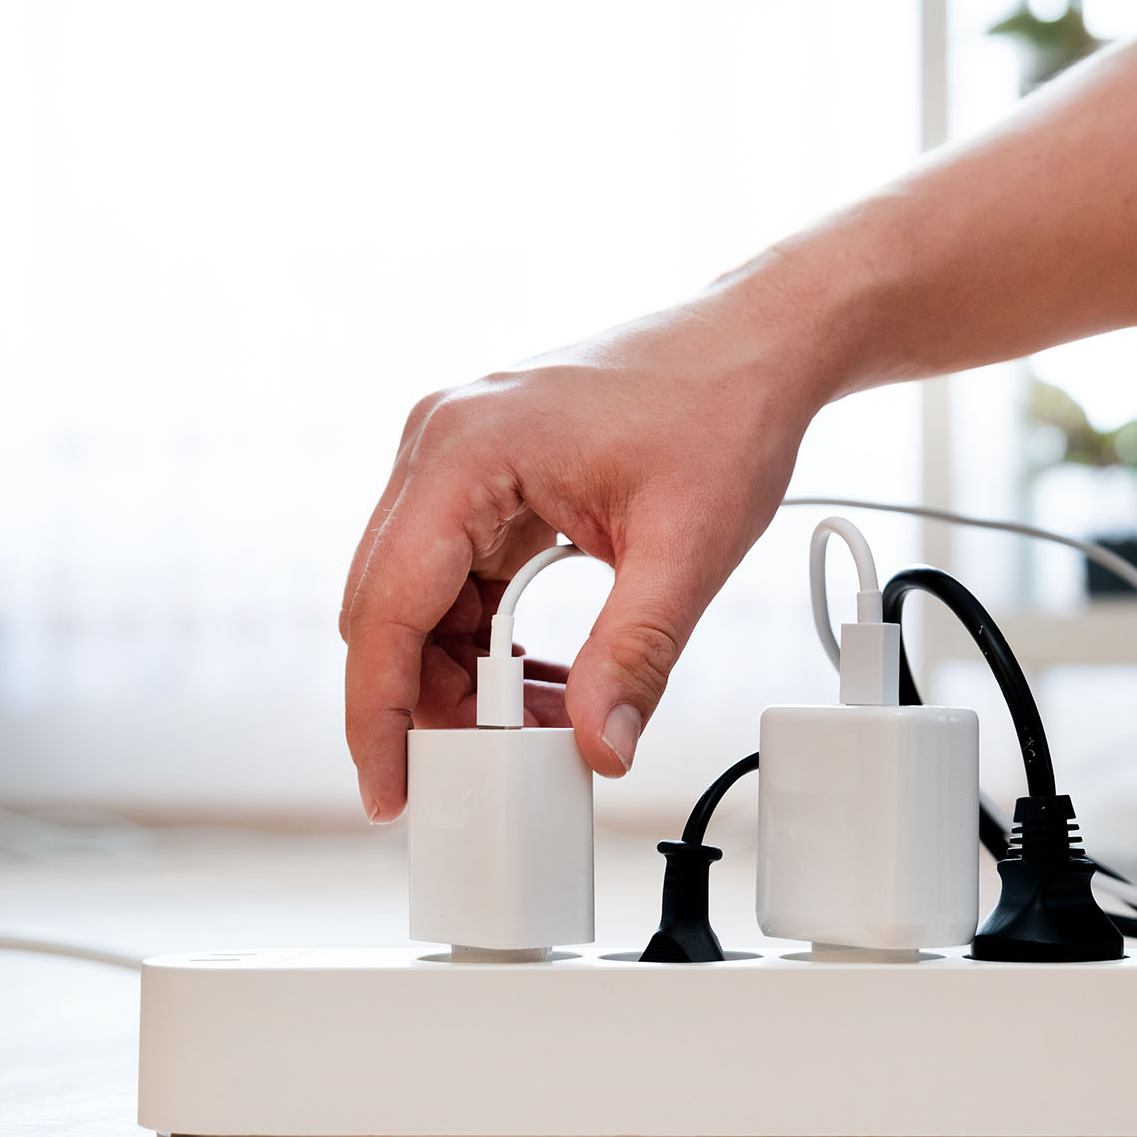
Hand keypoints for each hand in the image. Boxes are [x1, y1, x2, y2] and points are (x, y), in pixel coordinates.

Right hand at [340, 271, 842, 821]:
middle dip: (430, 702)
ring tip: (541, 724)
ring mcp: (458, 456)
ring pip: (423, 602)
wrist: (757, 346)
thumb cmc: (723, 410)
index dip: (379, 713)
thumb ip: (635, 656)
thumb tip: (600, 746)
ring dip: (467, 674)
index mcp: (464, 450)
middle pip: (390, 610)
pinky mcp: (487, 476)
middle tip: (487, 772)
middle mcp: (440, 444)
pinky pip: (460, 578)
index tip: (390, 790)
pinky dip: (490, 639)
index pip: (387, 608)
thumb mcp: (687, 550)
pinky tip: (540, 679)